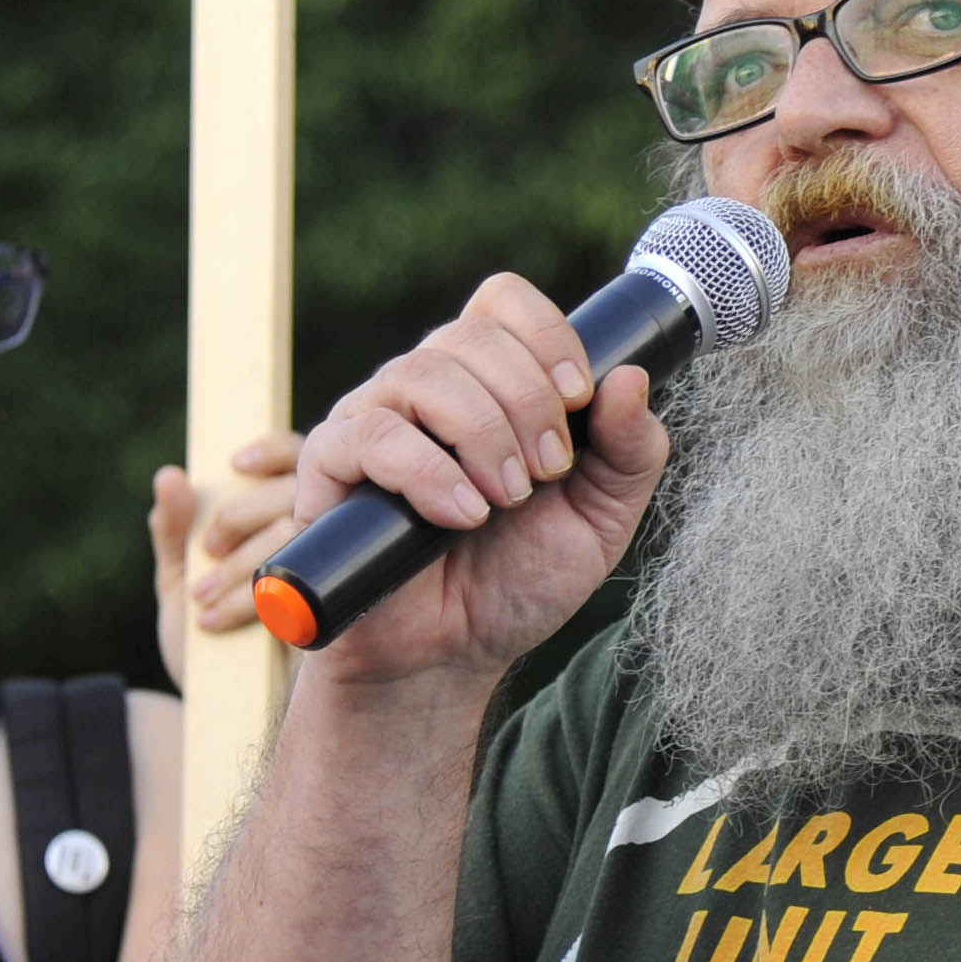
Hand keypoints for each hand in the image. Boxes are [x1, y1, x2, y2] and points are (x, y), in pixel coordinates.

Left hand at [151, 433, 307, 688]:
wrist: (215, 712)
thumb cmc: (200, 636)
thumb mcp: (175, 580)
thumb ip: (172, 530)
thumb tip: (171, 476)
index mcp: (278, 513)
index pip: (294, 456)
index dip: (273, 450)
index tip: (236, 464)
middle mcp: (315, 537)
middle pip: (296, 494)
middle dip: (242, 520)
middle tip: (203, 563)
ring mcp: (330, 577)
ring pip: (300, 538)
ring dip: (246, 565)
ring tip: (201, 604)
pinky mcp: (331, 616)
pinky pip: (306, 591)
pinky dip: (255, 601)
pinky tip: (220, 622)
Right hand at [289, 273, 664, 689]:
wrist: (449, 660)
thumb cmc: (516, 581)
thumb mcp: (600, 521)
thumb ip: (630, 453)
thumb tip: (630, 377)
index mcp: (488, 382)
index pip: (502, 301)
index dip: (546, 333)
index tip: (579, 398)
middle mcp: (426, 387)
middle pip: (471, 333)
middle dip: (528, 401)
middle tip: (548, 473)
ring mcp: (373, 420)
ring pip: (423, 373)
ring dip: (484, 434)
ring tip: (507, 500)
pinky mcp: (330, 466)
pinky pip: (371, 434)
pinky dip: (428, 470)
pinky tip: (464, 514)